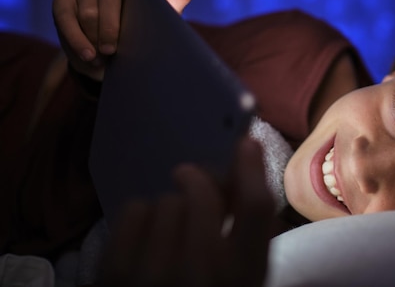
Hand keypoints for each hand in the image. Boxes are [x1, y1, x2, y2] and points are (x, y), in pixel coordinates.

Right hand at [52, 0, 192, 80]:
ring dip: (93, 36)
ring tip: (101, 60)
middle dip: (110, 24)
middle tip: (113, 51)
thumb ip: (168, 12)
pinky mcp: (63, 2)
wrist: (111, 65)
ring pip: (87, 5)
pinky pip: (64, 14)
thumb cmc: (139, 44)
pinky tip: (86, 56)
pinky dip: (75, 38)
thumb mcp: (156, 32)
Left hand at [98, 139, 274, 286]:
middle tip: (197, 184)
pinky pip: (135, 210)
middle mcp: (201, 274)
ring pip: (167, 201)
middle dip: (201, 183)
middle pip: (202, 193)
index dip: (252, 168)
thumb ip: (248, 238)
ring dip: (172, 208)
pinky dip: (143, 217)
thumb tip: (240, 176)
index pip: (256, 208)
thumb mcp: (242, 280)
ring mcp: (153, 274)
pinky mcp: (114, 273)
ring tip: (171, 230)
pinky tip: (147, 239)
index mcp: (243, 278)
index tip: (246, 144)